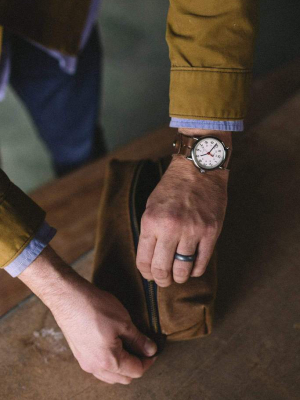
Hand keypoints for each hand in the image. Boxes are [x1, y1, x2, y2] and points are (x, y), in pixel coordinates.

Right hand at [19, 247, 156, 384]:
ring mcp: (85, 362)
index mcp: (109, 361)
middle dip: (136, 365)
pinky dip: (109, 361)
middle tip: (142, 348)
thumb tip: (151, 350)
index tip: (153, 350)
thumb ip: (138, 340)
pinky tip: (112, 345)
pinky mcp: (79, 354)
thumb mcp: (124, 322)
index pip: (136, 370)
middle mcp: (95, 367)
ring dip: (122, 366)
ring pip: (110, 375)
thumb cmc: (95, 308)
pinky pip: (99, 367)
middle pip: (123, 378)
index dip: (148, 361)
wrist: (69, 298)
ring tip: (128, 346)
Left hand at [136, 129, 230, 286]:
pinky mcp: (210, 232)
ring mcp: (192, 231)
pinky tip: (192, 269)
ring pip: (183, 269)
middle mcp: (171, 228)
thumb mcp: (151, 206)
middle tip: (164, 281)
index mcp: (151, 222)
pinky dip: (195, 270)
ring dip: (179, 278)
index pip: (144, 260)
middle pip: (162, 269)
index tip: (149, 276)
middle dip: (161, 280)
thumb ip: (151, 232)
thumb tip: (150, 258)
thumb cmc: (172, 187)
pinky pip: (202, 262)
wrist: (198, 168)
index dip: (146, 273)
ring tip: (178, 276)